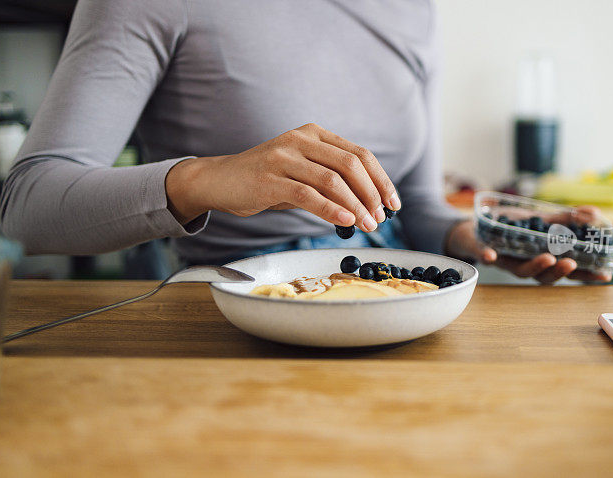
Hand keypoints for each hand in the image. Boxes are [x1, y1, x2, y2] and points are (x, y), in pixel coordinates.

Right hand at [165, 123, 400, 231]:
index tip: (393, 203)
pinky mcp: (270, 178)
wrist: (220, 180)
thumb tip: (367, 208)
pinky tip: (345, 222)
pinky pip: (308, 195)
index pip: (359, 154)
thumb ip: (331, 182)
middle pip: (351, 164)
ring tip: (367, 225)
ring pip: (332, 180)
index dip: (381, 179)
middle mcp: (301, 139)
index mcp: (314, 134)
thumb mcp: (302, 173)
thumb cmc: (266, 180)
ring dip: (356, 206)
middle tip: (380, 218)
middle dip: (372, 194)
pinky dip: (331, 210)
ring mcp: (284, 157)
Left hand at [445, 210, 612, 284]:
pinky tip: (491, 255)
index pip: (568, 271)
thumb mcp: (541, 220)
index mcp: (543, 259)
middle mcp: (527, 265)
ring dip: (535, 266)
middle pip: (546, 277)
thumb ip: (566, 219)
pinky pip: (487, 257)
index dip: (586, 275)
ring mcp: (507, 262)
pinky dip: (489, 256)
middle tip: (571, 263)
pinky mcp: (487, 253)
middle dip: (559, 272)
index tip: (605, 275)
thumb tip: (594, 213)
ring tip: (547, 258)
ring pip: (521, 271)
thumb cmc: (512, 227)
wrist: (478, 226)